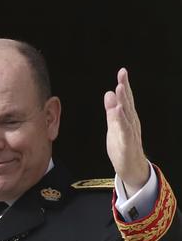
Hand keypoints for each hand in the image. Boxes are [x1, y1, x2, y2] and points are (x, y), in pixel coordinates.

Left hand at [104, 68, 149, 196]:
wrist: (131, 168)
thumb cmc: (123, 147)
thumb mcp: (114, 127)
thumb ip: (111, 112)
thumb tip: (109, 93)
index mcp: (128, 118)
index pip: (126, 99)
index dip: (124, 85)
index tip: (122, 71)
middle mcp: (132, 123)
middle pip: (128, 104)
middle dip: (125, 89)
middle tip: (122, 74)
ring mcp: (131, 133)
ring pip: (127, 115)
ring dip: (123, 101)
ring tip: (119, 88)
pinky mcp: (127, 144)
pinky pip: (125, 131)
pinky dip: (121, 121)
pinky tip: (118, 112)